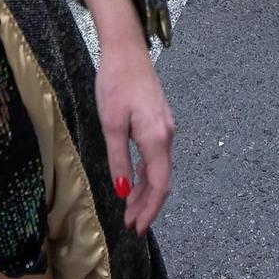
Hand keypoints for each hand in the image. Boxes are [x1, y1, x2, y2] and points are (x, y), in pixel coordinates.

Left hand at [95, 47, 174, 234]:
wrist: (126, 50)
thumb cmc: (116, 83)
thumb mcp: (111, 124)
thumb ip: (119, 159)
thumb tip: (122, 190)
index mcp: (157, 138)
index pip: (160, 184)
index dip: (150, 209)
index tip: (138, 228)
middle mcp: (167, 135)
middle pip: (163, 179)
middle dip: (148, 205)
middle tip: (131, 224)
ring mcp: (166, 127)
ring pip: (160, 168)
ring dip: (146, 191)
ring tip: (130, 208)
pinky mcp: (159, 120)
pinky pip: (157, 155)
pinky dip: (147, 173)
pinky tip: (134, 181)